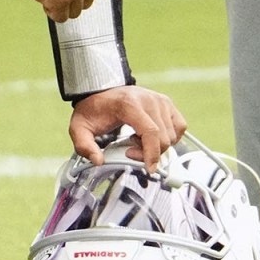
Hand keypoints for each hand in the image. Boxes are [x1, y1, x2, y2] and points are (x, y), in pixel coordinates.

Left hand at [69, 84, 188, 168]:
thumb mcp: (79, 127)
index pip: (150, 132)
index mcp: (129, 104)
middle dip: (149, 152)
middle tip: (130, 151)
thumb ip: (84, 145)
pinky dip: (169, 137)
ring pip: (172, 135)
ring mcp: (160, 101)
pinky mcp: (167, 104)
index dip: (152, 153)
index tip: (148, 168)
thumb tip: (98, 161)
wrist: (101, 90)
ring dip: (157, 145)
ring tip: (137, 140)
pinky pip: (179, 127)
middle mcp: (148, 100)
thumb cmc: (93, 109)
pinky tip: (151, 137)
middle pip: (163, 138)